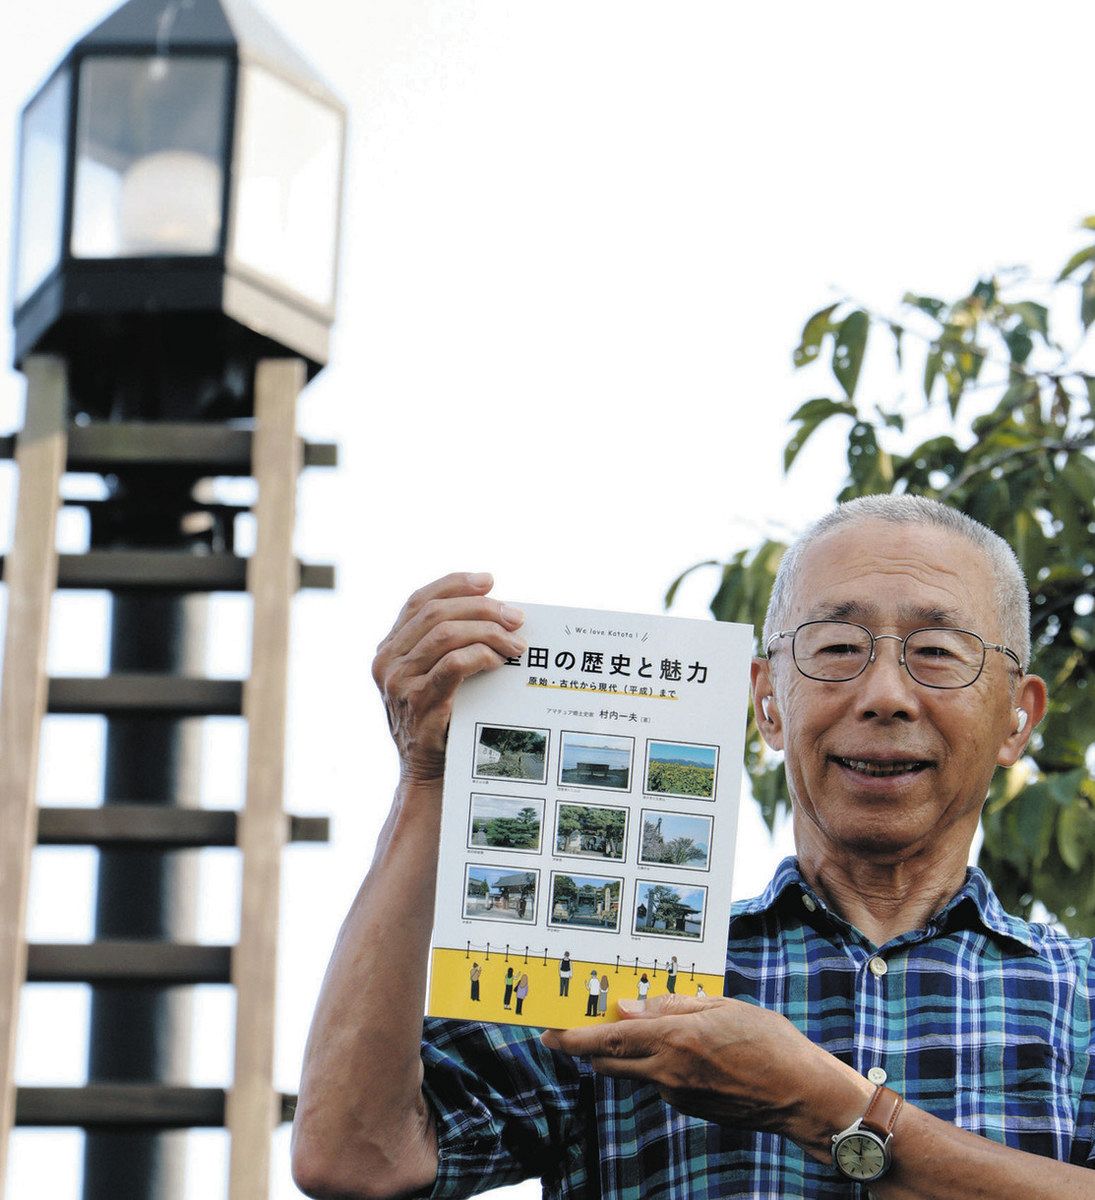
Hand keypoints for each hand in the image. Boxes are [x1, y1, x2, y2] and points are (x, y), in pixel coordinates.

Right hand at [371, 572, 525, 782]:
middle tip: (516, 617)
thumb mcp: (431, 676)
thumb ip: (445, 644)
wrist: (428, 773)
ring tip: (516, 644)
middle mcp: (386, 661)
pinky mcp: (418, 703)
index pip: (418, 601)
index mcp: (388, 648)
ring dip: (489, 632)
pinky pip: (453, 665)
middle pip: (436, 613)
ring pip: (446, 635)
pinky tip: (499, 661)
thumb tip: (494, 608)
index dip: (454, 585)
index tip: (489, 581)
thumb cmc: (440, 720)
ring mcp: (398, 682)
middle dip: (482, 608)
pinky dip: (481, 655)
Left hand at [540, 992, 868, 1158]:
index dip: (573, 1038)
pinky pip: (660, 1082)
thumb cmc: (769, 1042)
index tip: (548, 1034)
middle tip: (584, 1025)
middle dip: (591, 1046)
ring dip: (627, 1053)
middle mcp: (669, 1072)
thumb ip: (671, 1007)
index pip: (609, 1040)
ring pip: (634, 1072)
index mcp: (675, 1041)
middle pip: (609, 1061)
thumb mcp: (722, 1008)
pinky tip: (683, 1049)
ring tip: (643, 1028)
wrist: (800, 1095)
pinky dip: (657, 1064)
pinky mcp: (689, 1107)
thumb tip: (628, 1009)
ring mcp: (678, 1094)